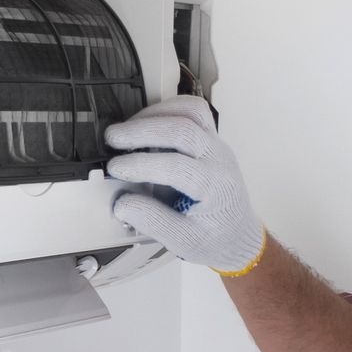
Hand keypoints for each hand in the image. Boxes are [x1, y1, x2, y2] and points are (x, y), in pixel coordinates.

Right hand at [106, 95, 266, 275]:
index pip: (177, 166)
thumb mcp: (183, 241)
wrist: (238, 235)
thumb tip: (122, 202)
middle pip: (183, 129)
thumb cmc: (215, 238)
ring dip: (155, 114)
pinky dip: (166, 110)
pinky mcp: (210, 139)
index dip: (141, 164)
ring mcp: (216, 145)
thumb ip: (152, 220)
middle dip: (142, 130)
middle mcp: (219, 160)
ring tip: (128, 128)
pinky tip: (146, 123)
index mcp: (215, 188)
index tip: (115, 169)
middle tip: (113, 138)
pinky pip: (192, 111)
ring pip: (191, 111)